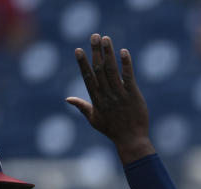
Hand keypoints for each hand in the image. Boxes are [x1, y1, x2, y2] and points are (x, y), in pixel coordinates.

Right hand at [66, 34, 154, 163]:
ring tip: (105, 38)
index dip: (82, 63)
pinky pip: (128, 77)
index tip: (78, 49)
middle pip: (99, 69)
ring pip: (112, 70)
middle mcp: (107, 95)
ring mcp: (120, 95)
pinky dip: (125, 64)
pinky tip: (123, 52)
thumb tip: (67, 99)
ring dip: (108, 53)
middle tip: (94, 35)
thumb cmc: (112, 130)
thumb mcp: (94, 120)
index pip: (88, 78)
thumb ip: (82, 107)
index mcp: (96, 99)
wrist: (131, 140)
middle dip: (95, 51)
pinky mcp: (133, 95)